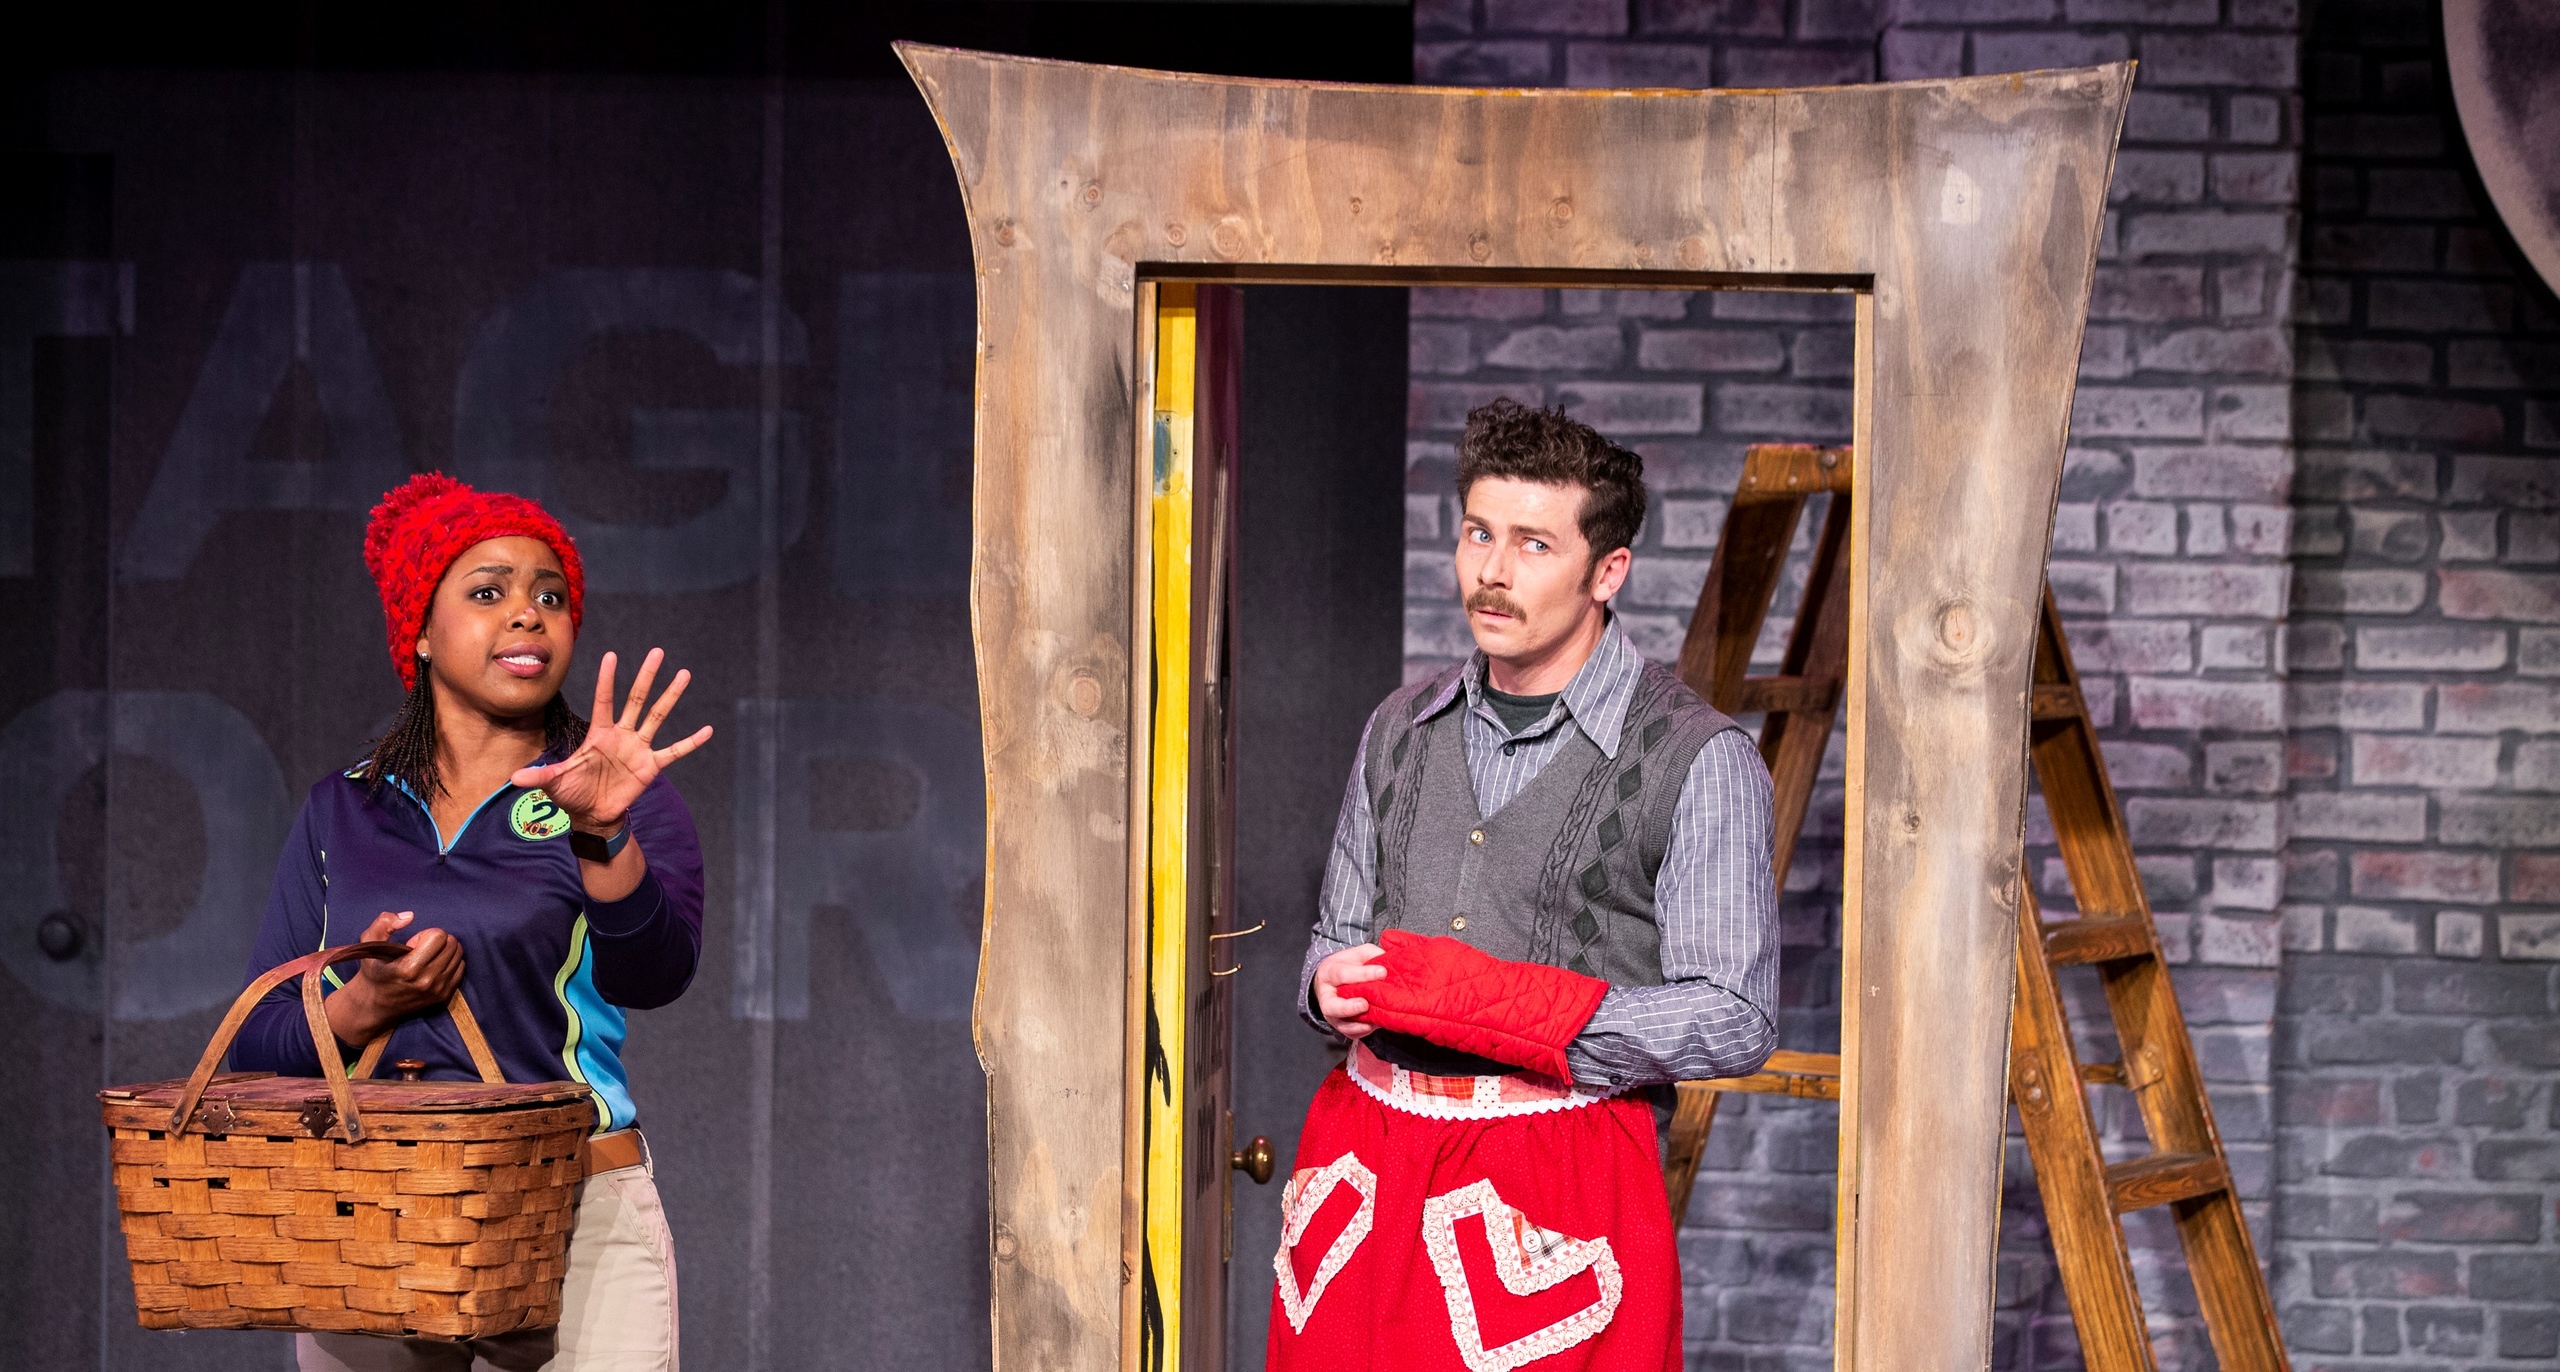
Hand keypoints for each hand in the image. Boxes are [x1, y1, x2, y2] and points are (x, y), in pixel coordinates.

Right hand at [323, 910, 464, 1048]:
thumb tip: (410, 916)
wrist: (376, 1004)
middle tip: (420, 949)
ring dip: (445, 950)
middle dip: (437, 940)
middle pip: (452, 944)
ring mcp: (438, 989)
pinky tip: (433, 966)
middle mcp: (427, 980)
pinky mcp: (445, 995)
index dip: (425, 935)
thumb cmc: (374, 970)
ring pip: (458, 954)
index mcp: (409, 968)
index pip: (439, 936)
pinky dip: (450, 962)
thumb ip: (384, 923)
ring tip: (426, 958)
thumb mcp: (368, 943)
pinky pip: (461, 967)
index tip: (412, 943)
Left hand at [512, 648, 714, 832]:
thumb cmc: (572, 794)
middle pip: (636, 699)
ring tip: (684, 674)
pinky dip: (691, 742)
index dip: (607, 679)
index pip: (604, 700)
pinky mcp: (651, 766)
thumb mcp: (554, 783)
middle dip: (646, 676)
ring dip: (671, 696)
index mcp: (598, 733)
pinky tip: (707, 730)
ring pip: (657, 716)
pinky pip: (674, 751)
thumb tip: (514, 778)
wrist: (592, 816)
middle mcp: (621, 735)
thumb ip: (540, 776)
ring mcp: (638, 748)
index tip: (611, 655)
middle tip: (657, 652)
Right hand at [1312, 943, 1387, 1038]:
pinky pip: (1351, 1034)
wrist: (1333, 982)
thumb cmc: (1347, 966)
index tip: (1382, 972)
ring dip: (1359, 1025)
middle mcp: (1326, 997)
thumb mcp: (1356, 954)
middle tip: (1365, 1004)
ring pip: (1341, 1025)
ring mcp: (1332, 1015)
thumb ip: (1371, 954)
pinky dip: (1363, 1031)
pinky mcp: (1341, 1026)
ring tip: (1375, 1020)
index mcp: (1328, 974)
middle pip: (1332, 1006)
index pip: (1343, 974)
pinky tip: (1375, 1025)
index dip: (1363, 974)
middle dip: (1349, 1008)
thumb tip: (1388, 960)